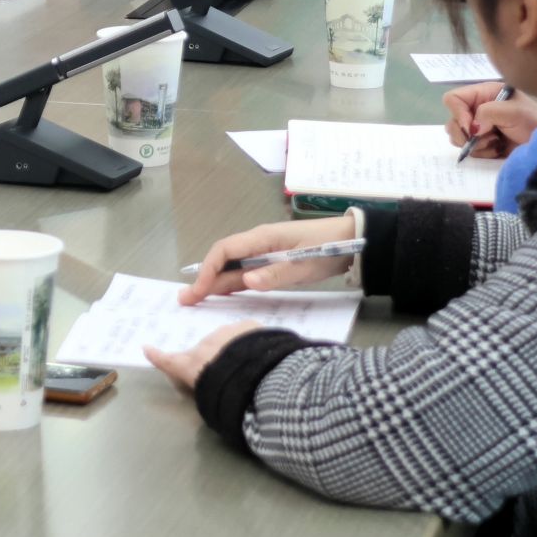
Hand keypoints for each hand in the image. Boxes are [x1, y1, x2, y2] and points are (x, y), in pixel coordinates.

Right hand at [145, 322, 259, 394]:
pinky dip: (251, 343)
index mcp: (192, 365)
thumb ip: (204, 390)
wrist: (255, 375)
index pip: (169, 361)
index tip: (147, 347)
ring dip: (234, 350)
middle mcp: (205, 344)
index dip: (157, 356)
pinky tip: (263, 356)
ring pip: (228, 340)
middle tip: (228, 374)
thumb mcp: (209, 401)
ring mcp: (227, 332)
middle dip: (213, 358)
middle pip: (206, 350)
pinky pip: (247, 335)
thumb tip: (210, 393)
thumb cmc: (227, 394)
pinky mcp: (247, 326)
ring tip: (248, 366)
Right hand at [180, 214, 358, 303]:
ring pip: (232, 265)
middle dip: (204, 278)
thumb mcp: (303, 264)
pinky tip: (222, 293)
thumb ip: (275, 273)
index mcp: (262, 237)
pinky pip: (245, 270)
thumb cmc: (327, 249)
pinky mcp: (272, 260)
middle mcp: (258, 242)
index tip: (197, 291)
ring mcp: (264, 251)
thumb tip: (245, 281)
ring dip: (214, 281)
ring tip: (196, 299)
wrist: (351, 241)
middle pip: (223, 259)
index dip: (207, 270)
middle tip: (185, 299)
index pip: (225, 250)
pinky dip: (230, 282)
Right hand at [443, 82, 536, 158]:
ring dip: (476, 145)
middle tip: (485, 138)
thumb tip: (472, 129)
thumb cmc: (534, 123)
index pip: (454, 99)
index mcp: (483, 94)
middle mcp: (478, 110)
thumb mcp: (514, 111)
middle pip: (452, 122)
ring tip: (495, 143)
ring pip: (458, 139)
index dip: (457, 113)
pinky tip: (498, 151)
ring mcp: (480, 130)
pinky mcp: (483, 146)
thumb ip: (488, 113)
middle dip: (466, 134)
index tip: (470, 127)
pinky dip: (482, 153)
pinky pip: (470, 152)